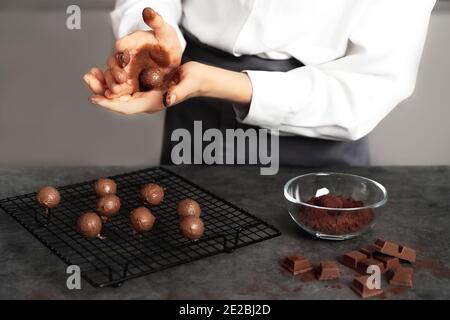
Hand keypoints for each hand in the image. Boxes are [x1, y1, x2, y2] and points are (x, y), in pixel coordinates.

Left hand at [84, 61, 251, 114]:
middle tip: (87, 80)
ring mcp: (144, 94)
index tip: (96, 99)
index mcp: (154, 103)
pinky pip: (123, 86)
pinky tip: (103, 71)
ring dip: (103, 86)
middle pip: (119, 101)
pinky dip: (111, 80)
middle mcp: (146, 101)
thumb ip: (179, 92)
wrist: (199, 79)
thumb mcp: (188, 84)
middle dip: (101, 93)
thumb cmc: (195, 81)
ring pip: (118, 94)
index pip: (128, 107)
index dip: (111, 104)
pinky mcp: (143, 86)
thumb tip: (168, 99)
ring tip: (90, 74)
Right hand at [103, 7, 181, 97]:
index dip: (122, 49)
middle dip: (114, 71)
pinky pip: (118, 87)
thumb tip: (148, 11)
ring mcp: (125, 69)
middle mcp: (125, 56)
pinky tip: (112, 97)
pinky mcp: (128, 81)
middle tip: (121, 78)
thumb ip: (157, 22)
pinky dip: (114, 92)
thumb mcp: (166, 32)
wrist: (170, 59)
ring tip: (116, 90)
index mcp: (133, 42)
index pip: (123, 44)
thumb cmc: (167, 43)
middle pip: (113, 62)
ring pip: (112, 76)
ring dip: (111, 83)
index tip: (124, 56)